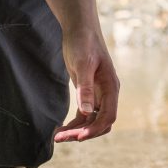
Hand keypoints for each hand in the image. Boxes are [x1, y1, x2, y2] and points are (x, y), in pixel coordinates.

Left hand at [54, 21, 119, 142]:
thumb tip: (86, 112)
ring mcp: (98, 94)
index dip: (95, 129)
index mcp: (111, 87)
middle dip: (83, 133)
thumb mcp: (82, 65)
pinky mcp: (87, 93)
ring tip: (57, 136)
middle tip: (60, 138)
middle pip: (101, 123)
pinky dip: (74, 124)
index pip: (109, 116)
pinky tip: (60, 128)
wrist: (80, 29)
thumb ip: (85, 89)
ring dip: (76, 131)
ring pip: (91, 121)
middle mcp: (107, 93)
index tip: (78, 137)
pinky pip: (84, 115)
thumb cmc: (83, 43)